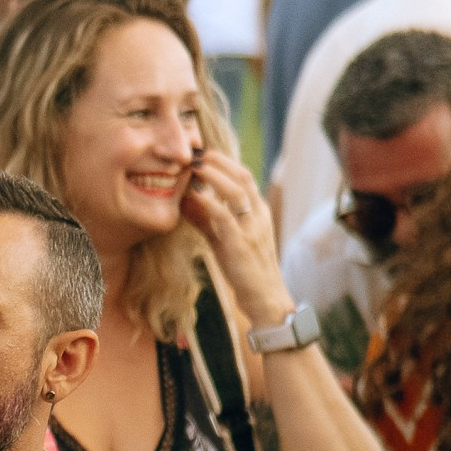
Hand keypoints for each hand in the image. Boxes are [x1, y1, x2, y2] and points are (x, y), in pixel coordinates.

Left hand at [179, 151, 289, 329]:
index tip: (202, 153)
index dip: (224, 162)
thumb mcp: (223, 239)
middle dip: (220, 161)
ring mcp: (251, 229)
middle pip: (243, 177)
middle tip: (196, 152)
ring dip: (214, 176)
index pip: (244, 177)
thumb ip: (207, 219)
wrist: (264, 298)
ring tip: (195, 166)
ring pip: (237, 192)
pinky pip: (225, 217)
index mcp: (258, 211)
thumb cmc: (243, 269)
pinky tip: (193, 196)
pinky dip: (209, 203)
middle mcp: (258, 215)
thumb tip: (186, 200)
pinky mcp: (240, 244)